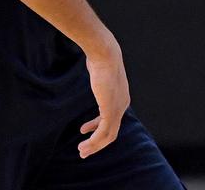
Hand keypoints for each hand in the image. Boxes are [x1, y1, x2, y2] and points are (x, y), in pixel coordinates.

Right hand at [79, 39, 130, 157]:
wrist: (105, 54)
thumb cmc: (100, 60)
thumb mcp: (101, 72)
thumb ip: (100, 78)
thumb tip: (95, 66)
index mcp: (121, 98)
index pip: (112, 119)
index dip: (97, 127)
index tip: (83, 130)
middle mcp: (123, 105)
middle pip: (112, 131)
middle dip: (97, 142)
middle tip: (84, 150)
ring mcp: (118, 108)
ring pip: (108, 135)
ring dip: (94, 145)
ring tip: (81, 151)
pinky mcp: (111, 110)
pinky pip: (104, 131)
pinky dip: (94, 140)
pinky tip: (83, 141)